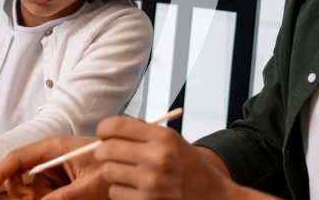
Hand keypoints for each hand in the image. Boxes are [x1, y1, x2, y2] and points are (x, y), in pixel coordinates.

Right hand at [0, 136, 108, 199]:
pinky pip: (44, 189)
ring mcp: (54, 165)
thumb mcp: (88, 185)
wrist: (127, 163)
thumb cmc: (110, 167)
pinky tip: (65, 195)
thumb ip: (62, 196)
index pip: (17, 158)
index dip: (0, 173)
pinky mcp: (59, 175)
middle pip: (19, 173)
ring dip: (41, 196)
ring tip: (65, 196)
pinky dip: (49, 197)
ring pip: (33, 186)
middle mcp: (49, 154)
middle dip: (22, 191)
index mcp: (53, 147)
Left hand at [95, 116, 238, 199]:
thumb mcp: (174, 142)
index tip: (103, 134)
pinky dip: (120, 190)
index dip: (104, 129)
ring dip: (113, 172)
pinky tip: (134, 188)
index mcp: (164, 137)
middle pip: (107, 149)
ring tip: (127, 172)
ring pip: (109, 172)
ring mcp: (152, 182)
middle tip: (107, 154)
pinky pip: (116, 192)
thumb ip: (143, 134)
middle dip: (103, 152)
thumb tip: (106, 131)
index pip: (117, 125)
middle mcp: (158, 158)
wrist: (215, 198)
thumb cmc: (189, 167)